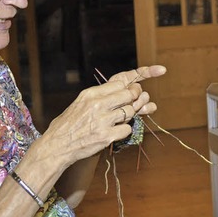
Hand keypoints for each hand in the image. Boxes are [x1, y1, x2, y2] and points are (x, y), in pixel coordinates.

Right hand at [40, 65, 166, 168]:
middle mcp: (98, 104)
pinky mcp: (106, 136)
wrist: (57, 145)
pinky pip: (128, 129)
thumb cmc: (70, 124)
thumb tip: (130, 90)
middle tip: (135, 101)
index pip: (122, 80)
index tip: (160, 70)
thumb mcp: (82, 103)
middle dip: (136, 98)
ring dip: (130, 115)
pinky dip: (125, 130)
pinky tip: (114, 131)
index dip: (143, 74)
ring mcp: (103, 120)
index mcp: (91, 93)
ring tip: (118, 118)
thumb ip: (104, 95)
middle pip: (131, 94)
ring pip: (131, 111)